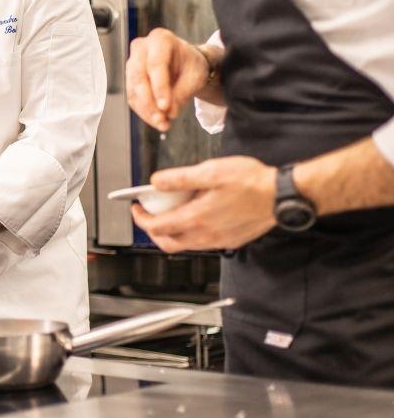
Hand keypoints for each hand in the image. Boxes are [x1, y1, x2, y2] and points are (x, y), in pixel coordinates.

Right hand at [126, 28, 210, 131]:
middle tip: (162, 120)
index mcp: (160, 39)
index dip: (159, 87)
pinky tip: (156, 120)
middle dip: (149, 102)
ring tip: (162, 123)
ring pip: (133, 89)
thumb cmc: (191, 65)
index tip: (165, 107)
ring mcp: (132, 63)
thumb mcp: (195, 76)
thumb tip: (169, 112)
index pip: (156, 65)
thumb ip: (182, 92)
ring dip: (146, 110)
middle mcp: (142, 48)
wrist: (186, 65)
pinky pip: (133, 98)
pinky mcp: (130, 79)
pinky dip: (144, 112)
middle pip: (138, 76)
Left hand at [132, 156, 277, 252]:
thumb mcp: (211, 172)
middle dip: (153, 231)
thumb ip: (180, 178)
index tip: (136, 208)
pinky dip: (191, 234)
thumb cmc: (251, 182)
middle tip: (149, 215)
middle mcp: (207, 235)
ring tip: (171, 213)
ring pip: (185, 245)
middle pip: (168, 243)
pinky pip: (203, 243)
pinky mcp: (231, 241)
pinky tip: (196, 216)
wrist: (282, 196)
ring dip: (172, 233)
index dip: (141, 218)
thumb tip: (157, 182)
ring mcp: (220, 241)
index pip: (157, 227)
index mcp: (197, 218)